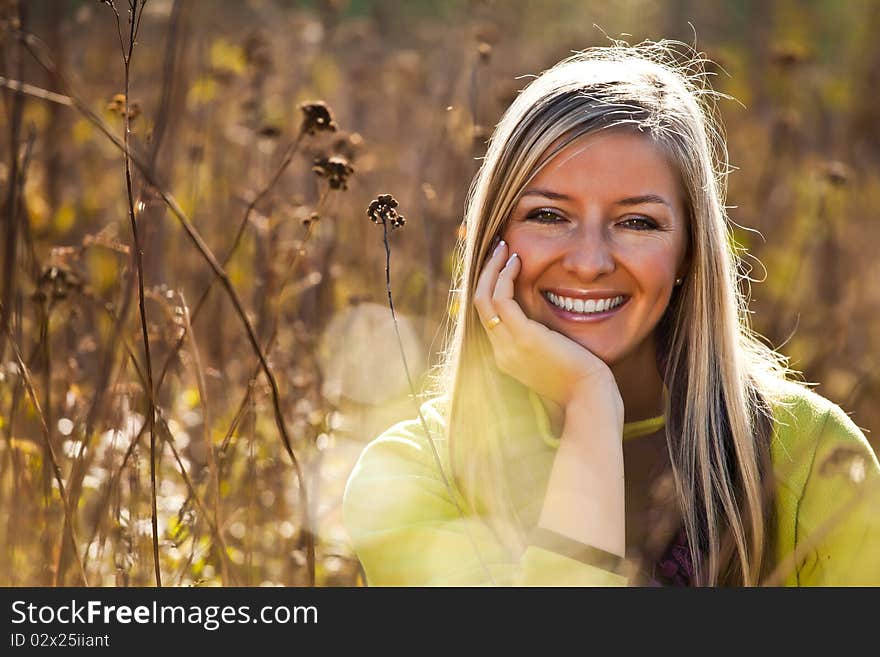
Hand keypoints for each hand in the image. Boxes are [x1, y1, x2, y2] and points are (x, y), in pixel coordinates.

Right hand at [473, 239, 622, 413]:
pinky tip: (517, 261)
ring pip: (483, 298)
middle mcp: (500, 352)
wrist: (589, 399)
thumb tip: (549, 327)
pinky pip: (501, 298)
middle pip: (479, 305)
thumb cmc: (581, 382)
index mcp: (506, 358)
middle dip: (486, 273)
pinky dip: (505, 276)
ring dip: (492, 269)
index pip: (487, 317)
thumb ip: (544, 343)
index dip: (490, 288)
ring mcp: (508, 346)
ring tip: (504, 248)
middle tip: (498, 249)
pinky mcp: (523, 337)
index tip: (502, 266)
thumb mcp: (555, 359)